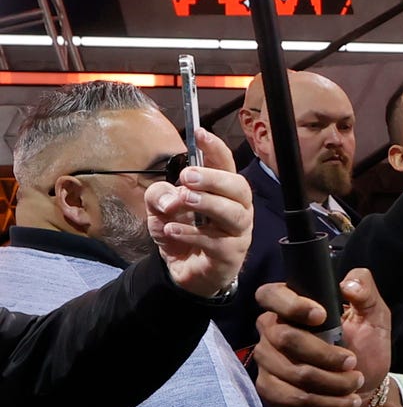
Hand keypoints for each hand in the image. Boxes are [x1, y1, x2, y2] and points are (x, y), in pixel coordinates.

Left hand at [144, 129, 251, 298]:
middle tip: (187, 176)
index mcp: (223, 192)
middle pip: (239, 187)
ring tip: (182, 200)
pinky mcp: (231, 255)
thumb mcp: (160, 210)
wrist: (185, 274)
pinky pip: (217, 242)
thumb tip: (171, 196)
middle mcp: (238, 209)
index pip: (226, 165)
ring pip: (235, 213)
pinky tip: (172, 230)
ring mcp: (238, 232)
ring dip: (208, 203)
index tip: (199, 133)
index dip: (215, 149)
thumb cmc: (182, 234)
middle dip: (213, 179)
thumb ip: (159, 196)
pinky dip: (193, 233)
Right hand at [253, 269, 395, 406]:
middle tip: (352, 361)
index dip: (292, 305)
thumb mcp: (375, 316)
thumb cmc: (366, 346)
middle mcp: (272, 330)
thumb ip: (366, 292)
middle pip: (284, 337)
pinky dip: (323, 402)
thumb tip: (348, 285)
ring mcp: (267, 361)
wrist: (366, 386)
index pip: (270, 294)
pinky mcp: (270, 389)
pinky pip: (290, 397)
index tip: (322, 317)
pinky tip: (345, 402)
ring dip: (330, 382)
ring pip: (292, 371)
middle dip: (324, 354)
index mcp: (292, 305)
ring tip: (355, 383)